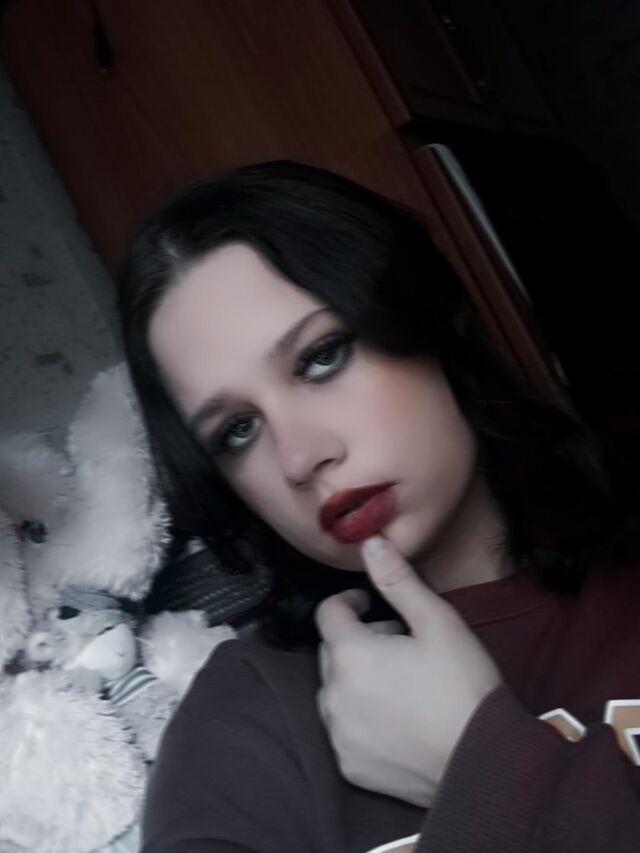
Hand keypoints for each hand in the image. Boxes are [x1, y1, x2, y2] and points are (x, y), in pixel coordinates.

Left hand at [314, 535, 501, 806]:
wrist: (485, 763)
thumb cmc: (464, 687)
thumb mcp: (437, 623)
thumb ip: (398, 580)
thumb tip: (369, 543)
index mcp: (351, 656)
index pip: (328, 613)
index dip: (349, 601)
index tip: (368, 602)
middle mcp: (334, 696)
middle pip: (330, 652)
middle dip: (357, 639)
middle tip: (397, 642)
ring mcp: (339, 735)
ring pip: (334, 691)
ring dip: (355, 678)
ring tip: (398, 681)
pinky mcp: (349, 766)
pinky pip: (343, 729)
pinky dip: (359, 717)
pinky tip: (395, 717)